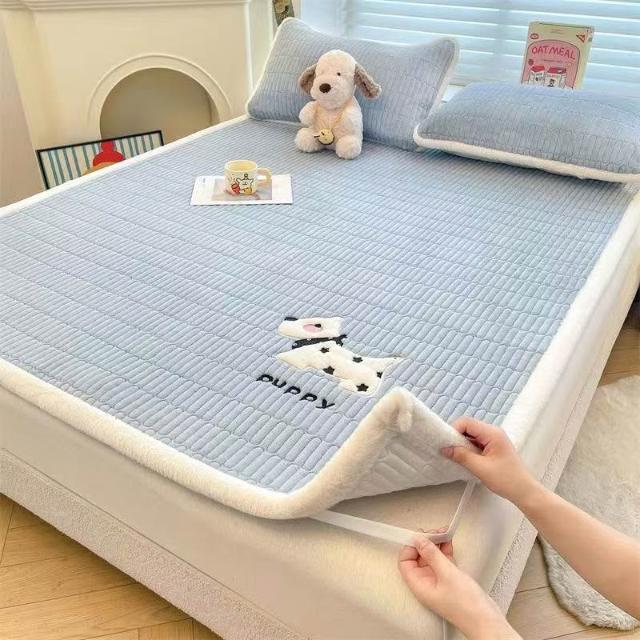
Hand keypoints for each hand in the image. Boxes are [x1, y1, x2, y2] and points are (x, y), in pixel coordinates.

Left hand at [398, 532, 518, 639]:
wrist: (487, 621)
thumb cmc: (467, 606)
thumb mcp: (447, 573)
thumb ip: (431, 554)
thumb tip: (417, 539)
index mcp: (419, 585)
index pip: (405, 562)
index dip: (410, 547)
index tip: (420, 536)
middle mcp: (426, 584)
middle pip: (418, 558)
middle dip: (425, 543)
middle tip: (434, 533)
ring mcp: (438, 582)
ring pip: (431, 558)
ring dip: (436, 545)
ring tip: (443, 533)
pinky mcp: (449, 580)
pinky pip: (442, 561)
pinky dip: (444, 551)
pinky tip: (448, 542)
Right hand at [441, 417, 540, 505]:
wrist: (524, 491)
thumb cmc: (506, 479)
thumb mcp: (480, 468)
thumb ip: (461, 456)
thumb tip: (444, 449)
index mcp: (492, 433)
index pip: (466, 422)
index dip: (454, 430)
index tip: (447, 444)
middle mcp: (493, 432)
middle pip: (469, 427)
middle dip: (457, 437)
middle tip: (450, 451)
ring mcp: (494, 439)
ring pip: (472, 435)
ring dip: (463, 444)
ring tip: (457, 457)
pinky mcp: (494, 447)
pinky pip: (477, 442)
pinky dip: (469, 448)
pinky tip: (466, 459)